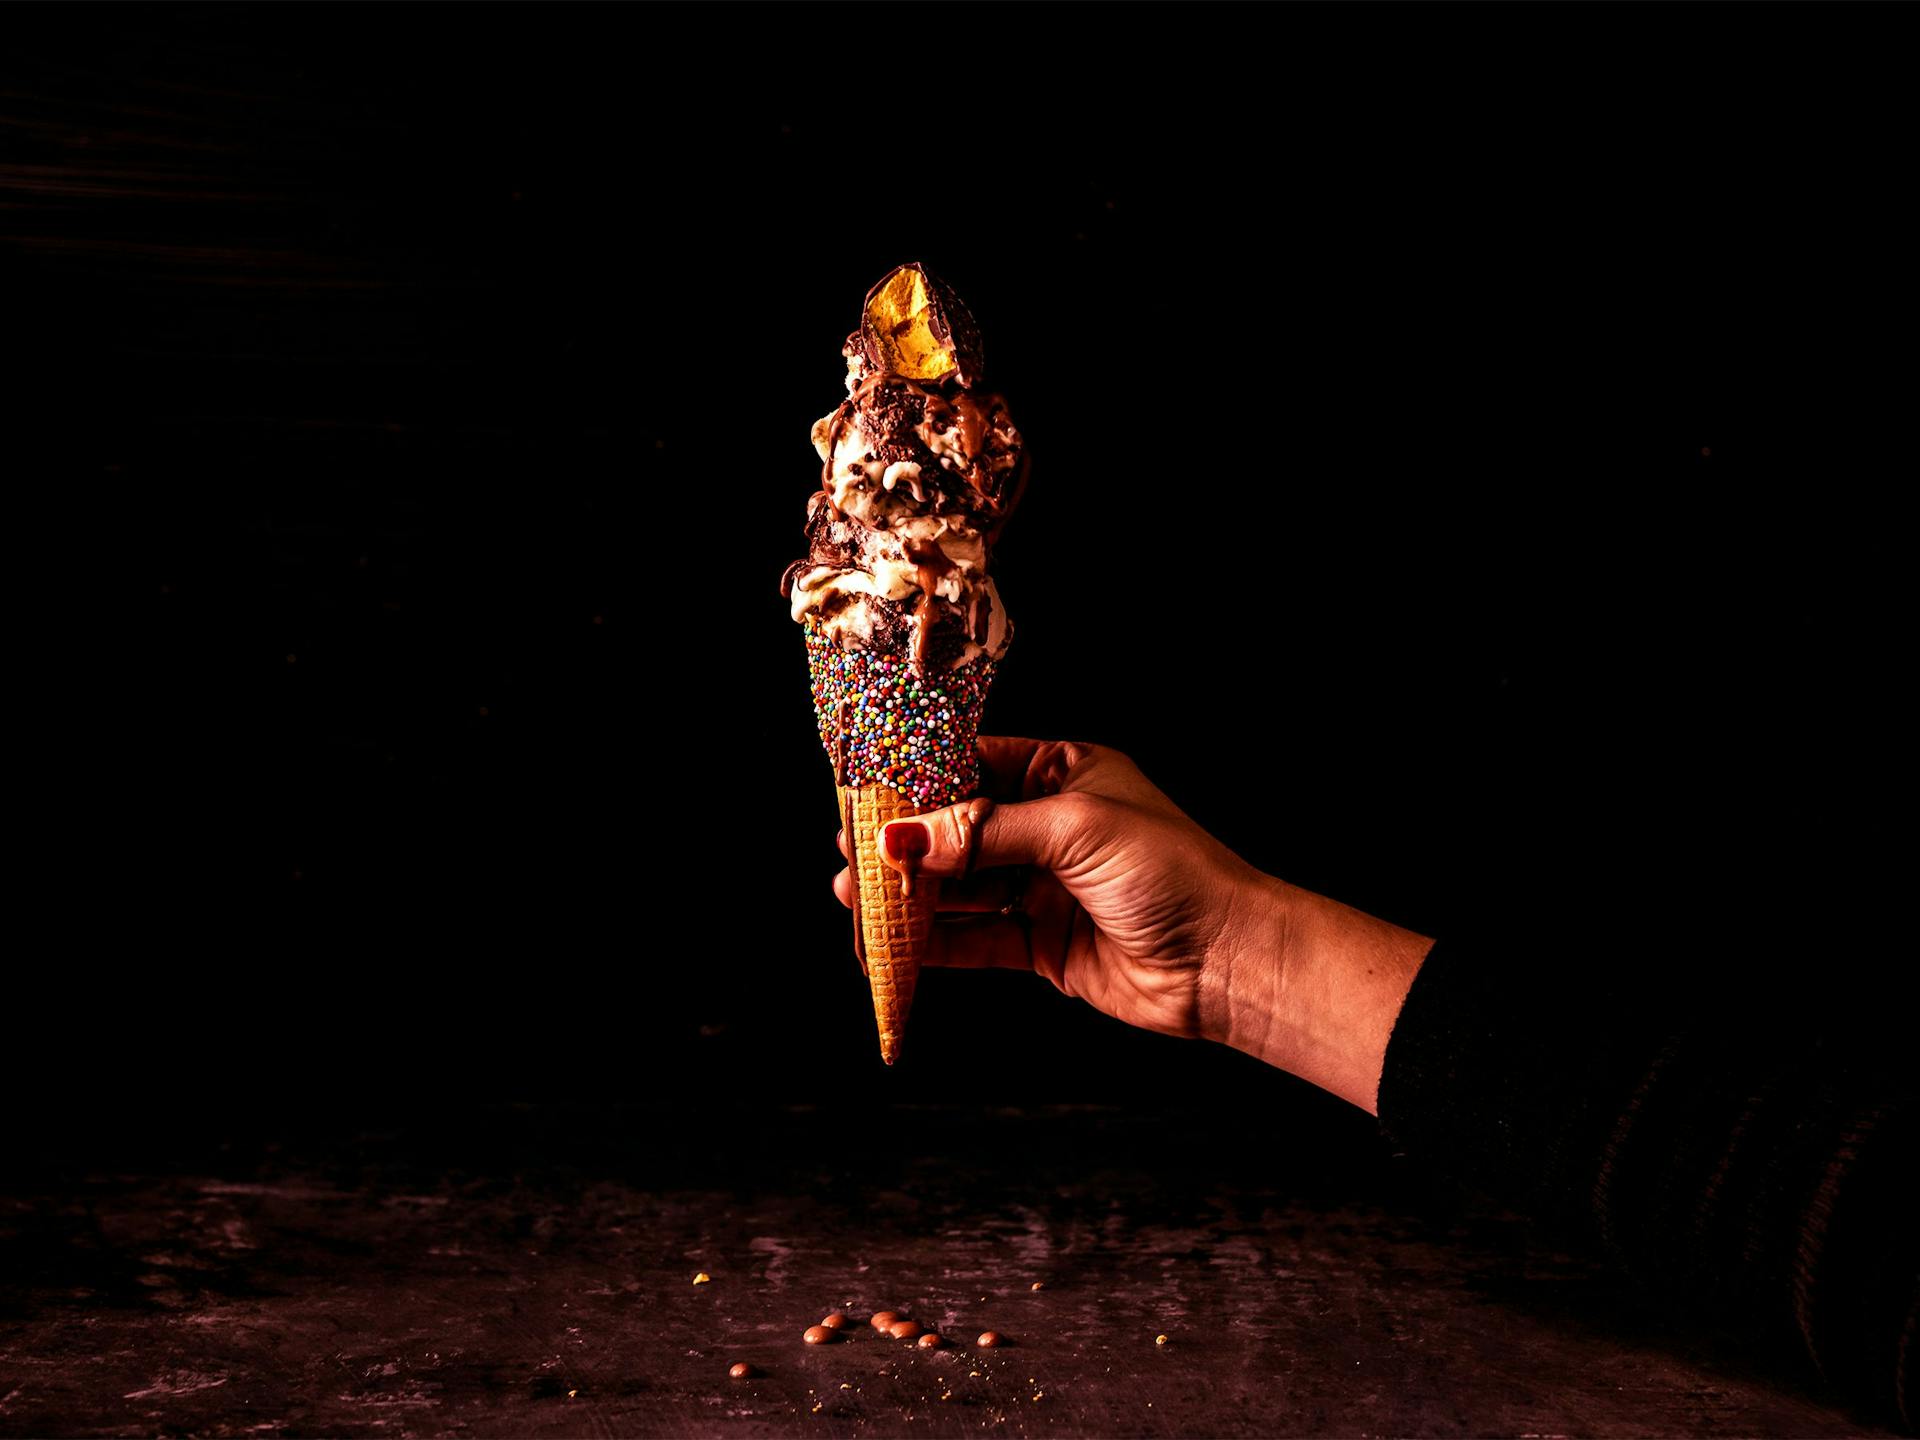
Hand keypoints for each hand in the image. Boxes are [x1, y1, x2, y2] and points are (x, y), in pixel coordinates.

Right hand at [831, 735, 1433, 1112]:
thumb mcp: (1073, 828)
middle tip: (851, 848)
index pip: (974, 766)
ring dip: (909, 893)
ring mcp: (1043, 886)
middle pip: (958, 829)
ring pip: (959, 886)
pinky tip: (894, 940)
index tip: (867, 791)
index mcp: (1064, 772)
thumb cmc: (1173, 873)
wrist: (1227, 961)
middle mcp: (1050, 826)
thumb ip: (983, 833)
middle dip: (904, 841)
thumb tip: (903, 835)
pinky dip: (932, 941)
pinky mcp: (1040, 943)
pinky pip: (973, 937)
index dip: (919, 779)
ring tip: (855, 896)